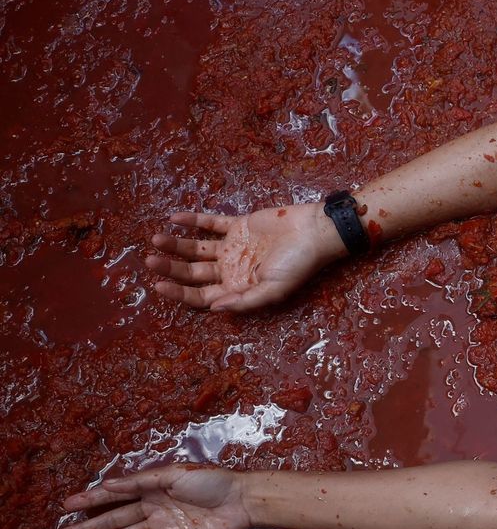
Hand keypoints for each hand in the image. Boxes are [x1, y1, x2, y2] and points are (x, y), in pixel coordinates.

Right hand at [56, 465, 253, 528]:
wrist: (242, 501)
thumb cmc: (211, 481)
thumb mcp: (174, 474)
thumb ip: (141, 481)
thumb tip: (108, 484)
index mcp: (150, 487)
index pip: (113, 495)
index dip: (90, 500)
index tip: (66, 506)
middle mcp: (151, 507)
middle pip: (111, 519)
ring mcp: (160, 527)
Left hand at [146, 205, 342, 311]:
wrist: (316, 232)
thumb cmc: (299, 264)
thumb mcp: (275, 289)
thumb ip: (245, 301)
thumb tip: (215, 309)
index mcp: (239, 288)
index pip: (201, 296)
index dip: (179, 293)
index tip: (158, 285)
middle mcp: (232, 269)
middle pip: (193, 272)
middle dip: (170, 268)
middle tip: (149, 261)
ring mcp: (234, 247)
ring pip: (197, 248)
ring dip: (176, 245)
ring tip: (157, 239)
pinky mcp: (238, 225)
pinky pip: (211, 223)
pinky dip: (193, 221)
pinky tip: (175, 218)